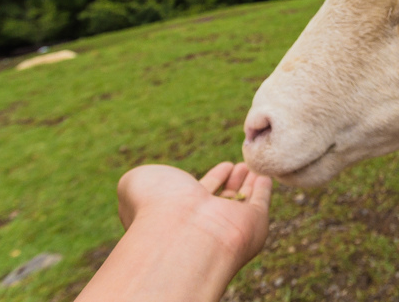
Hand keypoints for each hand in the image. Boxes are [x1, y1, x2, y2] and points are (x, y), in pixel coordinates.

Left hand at [117, 162, 272, 270]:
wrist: (180, 233)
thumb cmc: (153, 207)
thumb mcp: (134, 183)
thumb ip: (142, 179)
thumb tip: (153, 182)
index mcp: (175, 214)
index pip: (196, 197)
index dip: (211, 180)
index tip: (223, 167)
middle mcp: (202, 223)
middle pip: (222, 199)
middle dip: (232, 180)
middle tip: (240, 165)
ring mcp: (227, 223)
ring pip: (242, 199)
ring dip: (248, 182)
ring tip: (252, 166)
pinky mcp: (253, 224)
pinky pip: (261, 202)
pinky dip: (264, 188)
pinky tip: (264, 175)